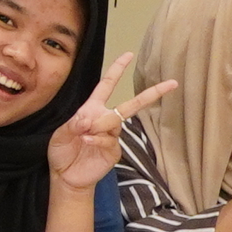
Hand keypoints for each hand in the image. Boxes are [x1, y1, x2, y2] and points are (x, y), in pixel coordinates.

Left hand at [45, 53, 175, 192]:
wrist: (65, 176)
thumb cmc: (62, 152)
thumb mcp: (60, 134)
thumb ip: (73, 124)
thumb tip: (88, 119)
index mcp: (92, 109)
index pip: (106, 85)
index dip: (117, 69)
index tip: (129, 55)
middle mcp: (106, 120)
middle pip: (131, 104)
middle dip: (151, 94)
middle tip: (171, 84)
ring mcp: (113, 136)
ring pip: (114, 122)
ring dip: (98, 125)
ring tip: (82, 133)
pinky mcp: (114, 151)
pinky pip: (110, 139)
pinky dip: (97, 139)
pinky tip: (86, 141)